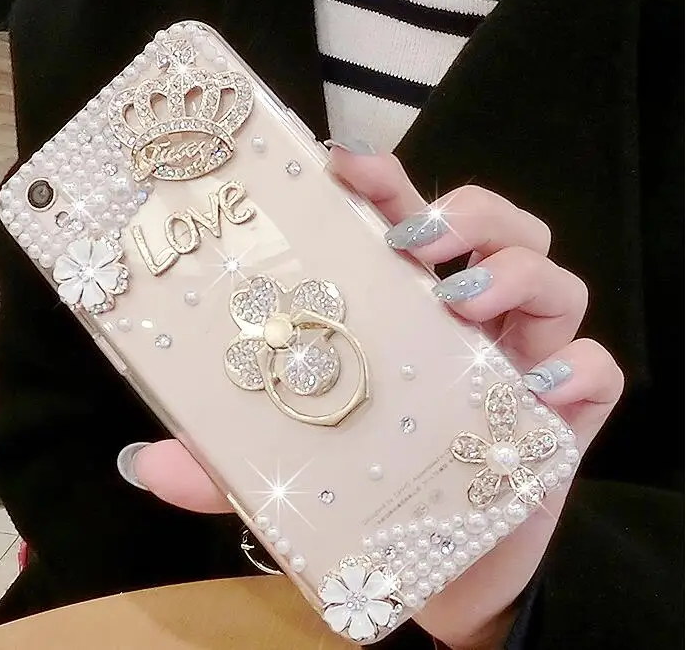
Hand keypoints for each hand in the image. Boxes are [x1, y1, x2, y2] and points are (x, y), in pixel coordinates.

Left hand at [132, 148, 623, 648]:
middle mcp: (468, 321)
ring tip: (462, 300)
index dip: (381, 180)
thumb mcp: (284, 473)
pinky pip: (596, 371)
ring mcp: (522, 361)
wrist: (432, 572)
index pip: (400, 218)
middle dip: (462, 209)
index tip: (341, 164)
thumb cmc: (361, 498)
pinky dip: (578, 368)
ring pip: (553, 276)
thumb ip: (217, 466)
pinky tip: (537, 388)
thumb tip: (141, 459)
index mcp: (403, 309)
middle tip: (412, 237)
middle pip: (491, 225)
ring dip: (515, 271)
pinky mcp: (566, 414)